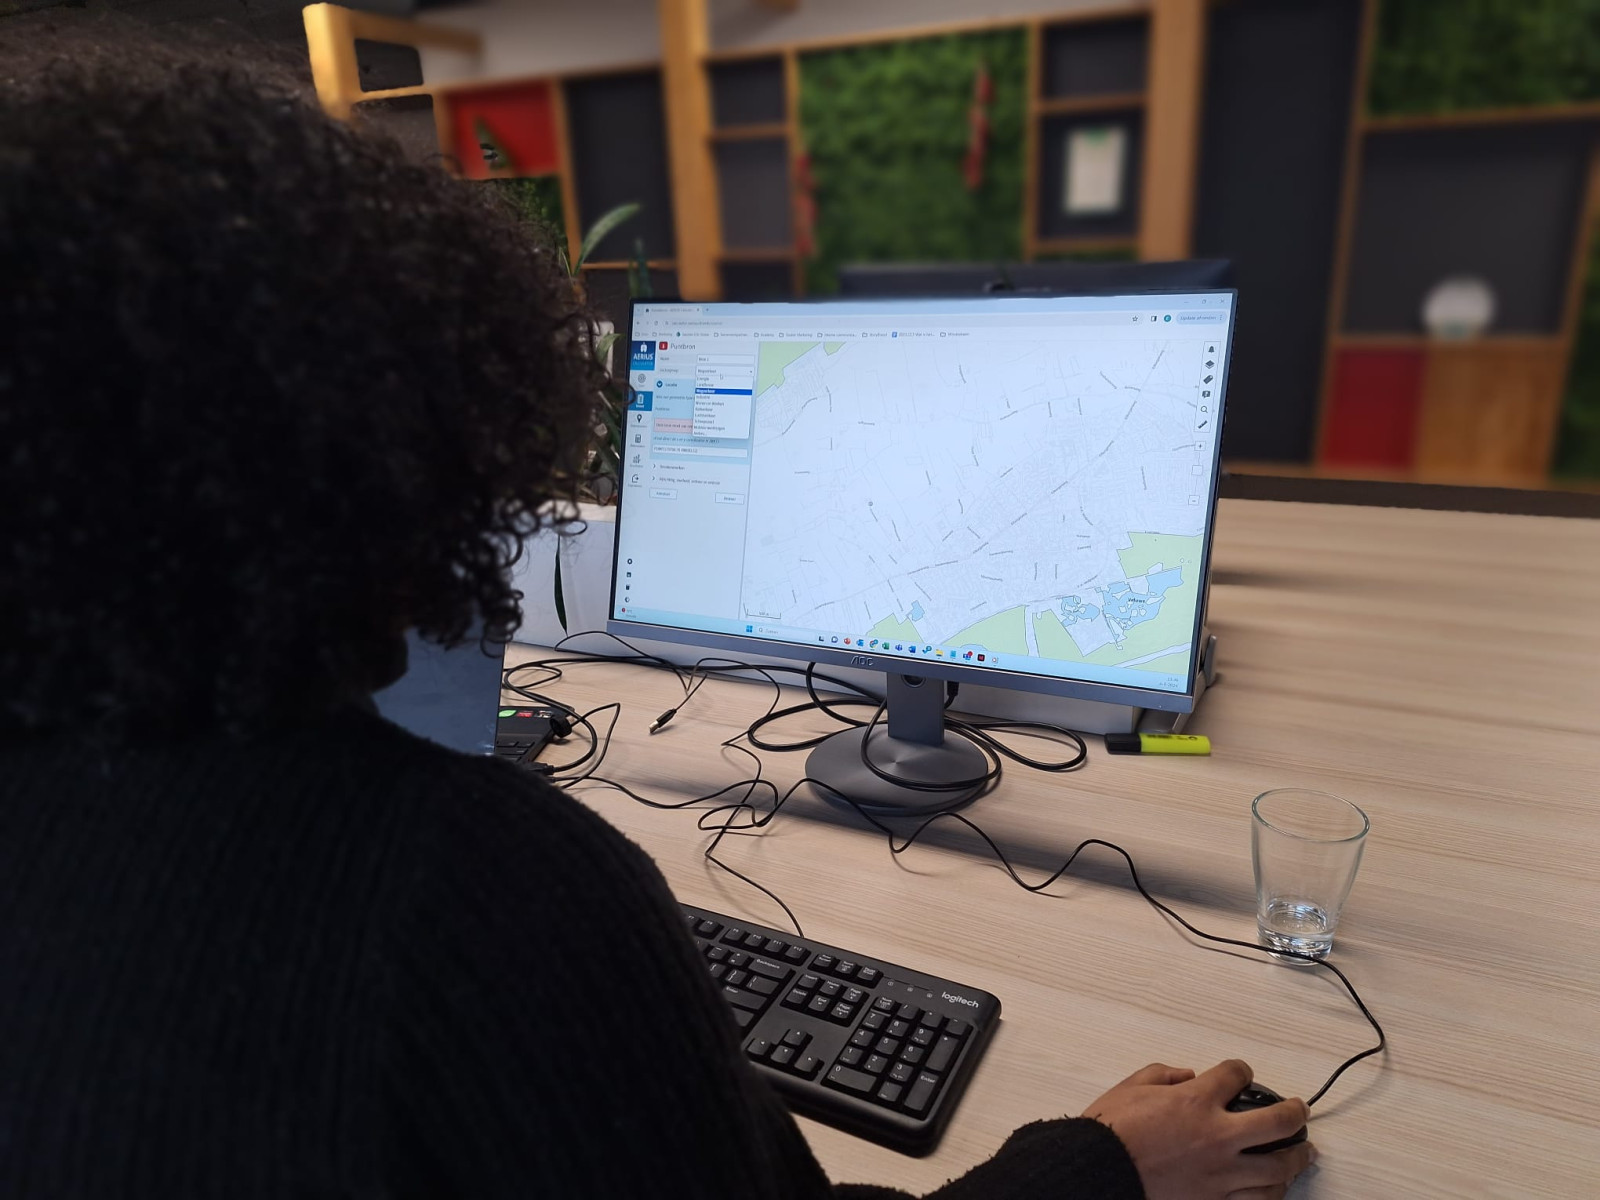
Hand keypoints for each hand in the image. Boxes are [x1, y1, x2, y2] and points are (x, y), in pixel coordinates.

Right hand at [1082, 1059, 1315, 1199]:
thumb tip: (1189, 1075)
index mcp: (1196, 1100)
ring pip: (1276, 1169)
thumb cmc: (1112, 1127)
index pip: (1236, 1074)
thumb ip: (1164, 1074)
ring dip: (1295, 1159)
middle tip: (1300, 1110)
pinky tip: (1277, 1186)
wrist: (1099, 1172)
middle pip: (1278, 1123)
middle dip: (1295, 1113)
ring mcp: (1220, 1174)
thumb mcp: (1132, 1086)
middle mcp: (1218, 1136)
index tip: (1240, 1073)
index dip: (1241, 1070)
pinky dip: (1271, 1193)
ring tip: (1303, 1153)